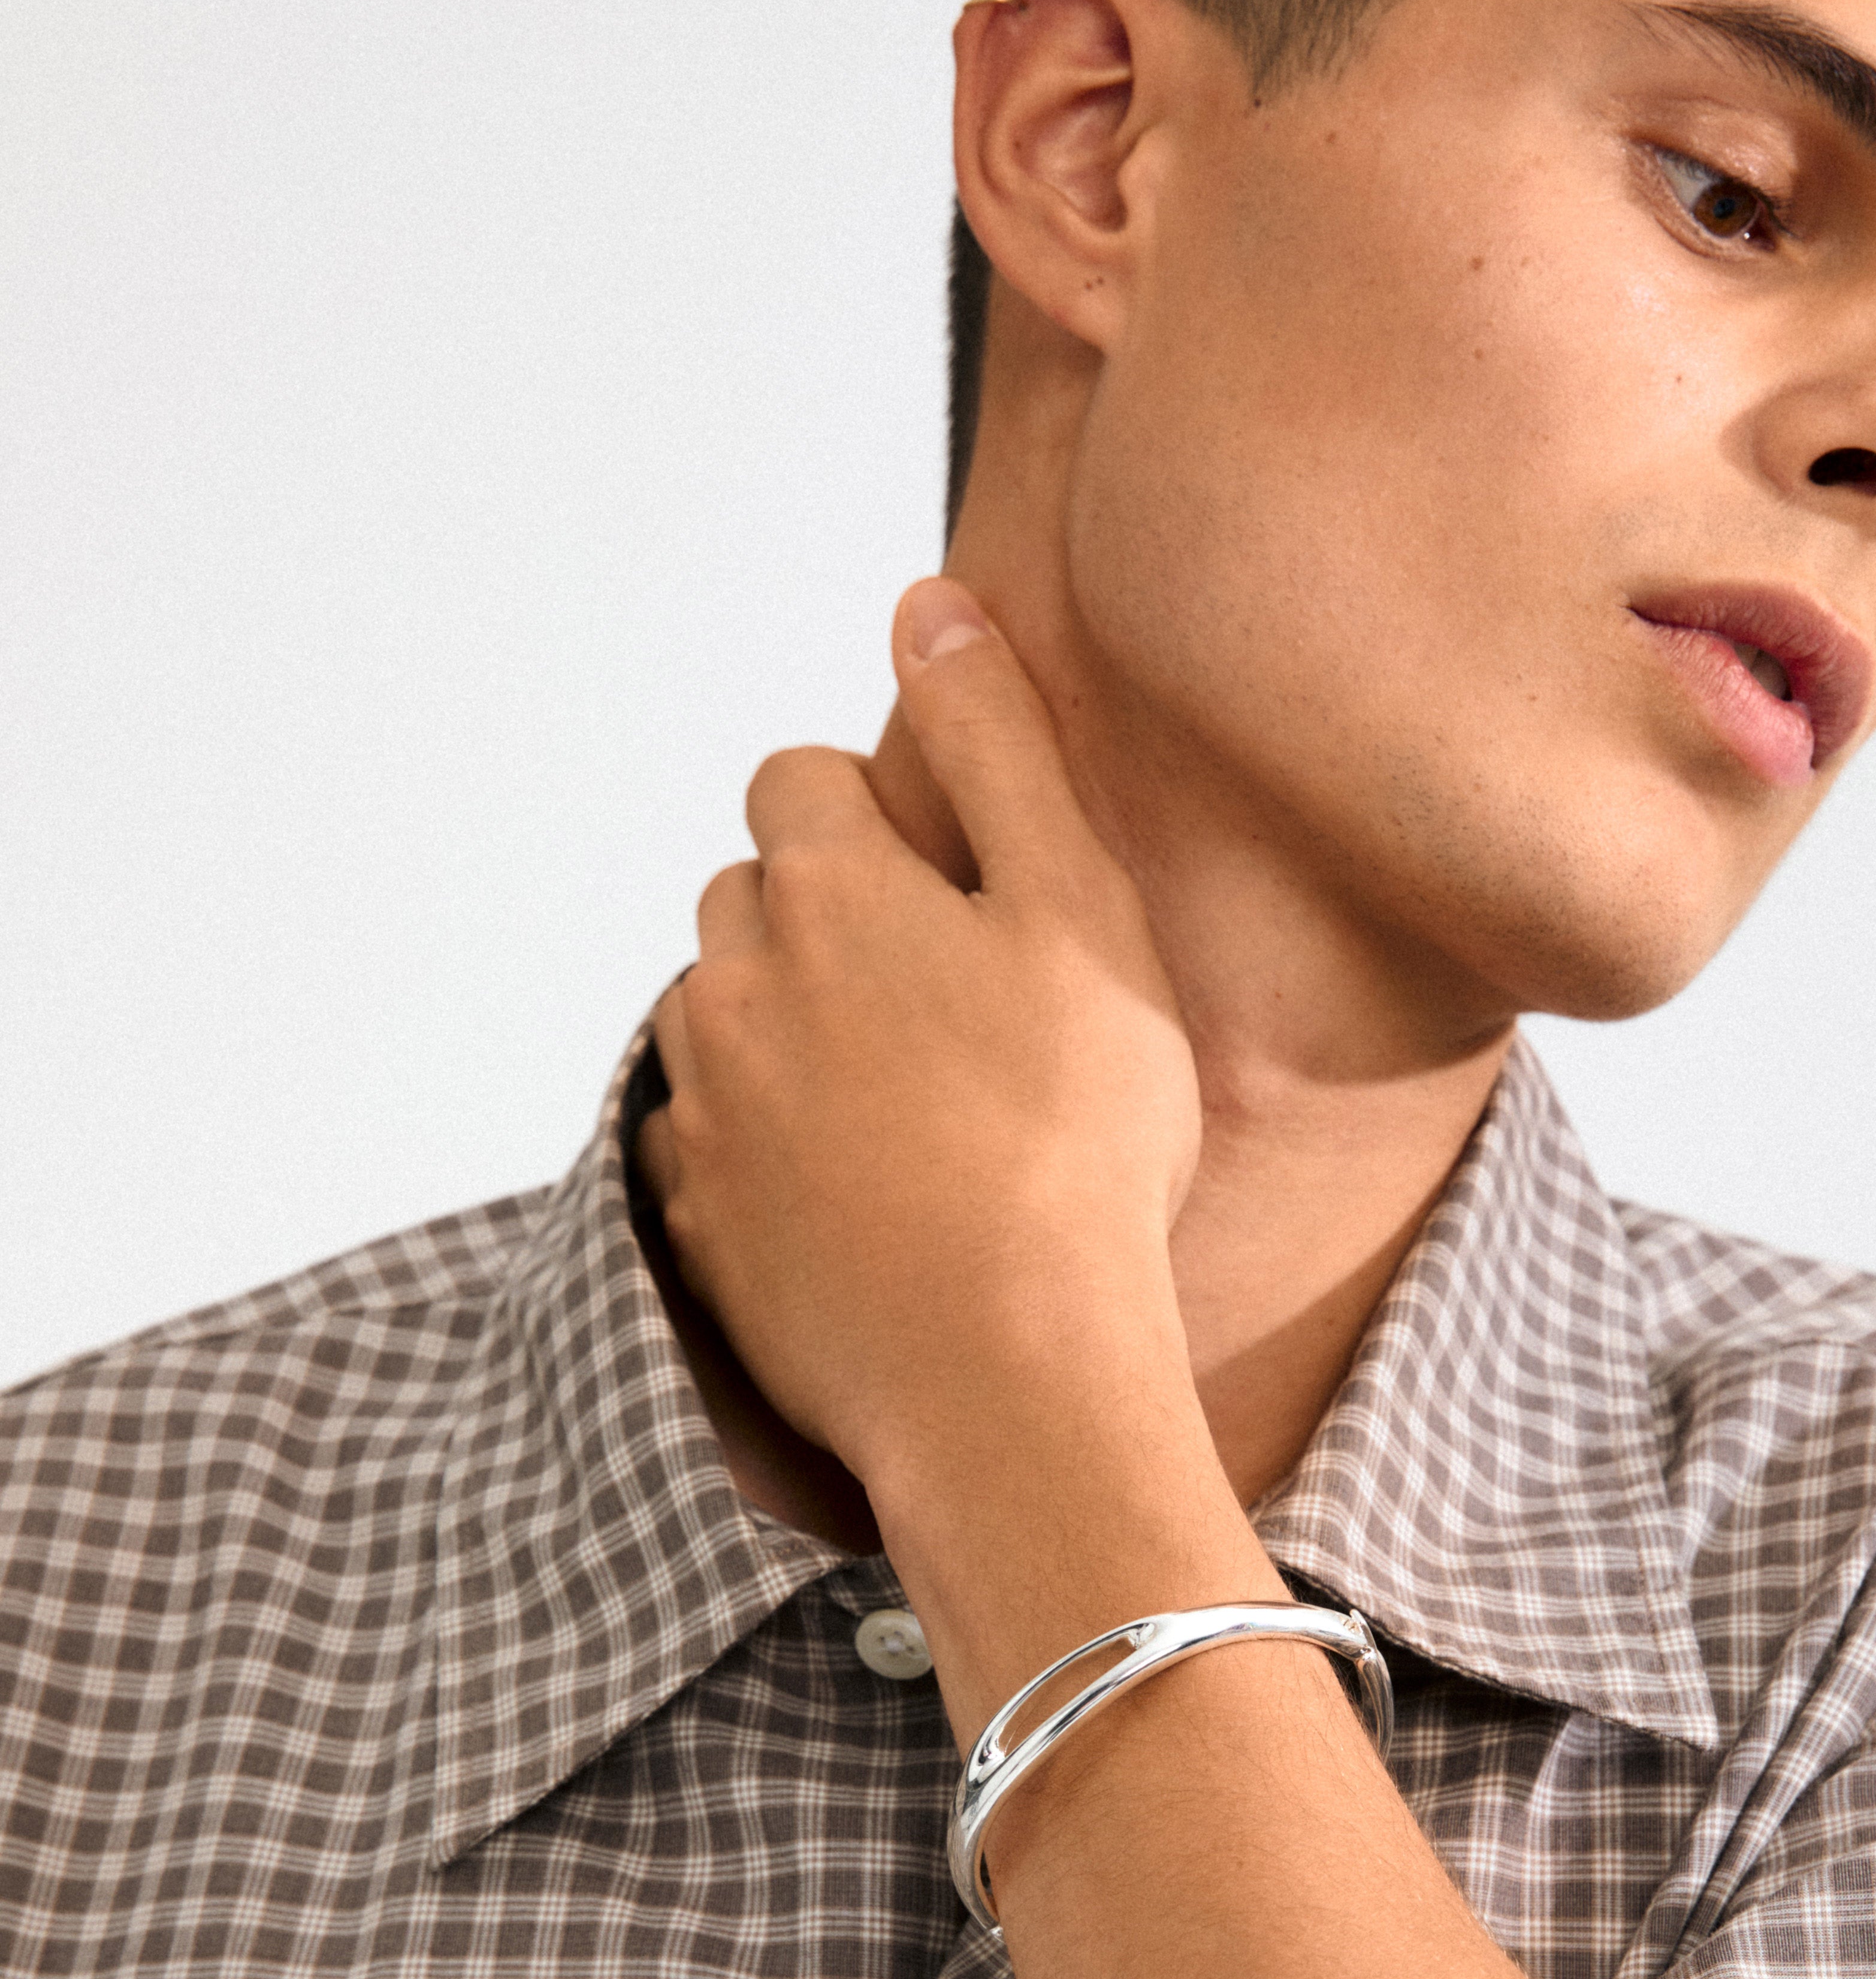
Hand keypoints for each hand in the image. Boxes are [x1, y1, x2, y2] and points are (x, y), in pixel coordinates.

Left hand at [639, 578, 1203, 1507]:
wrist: (1007, 1371)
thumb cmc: (1074, 1138)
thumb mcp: (1075, 909)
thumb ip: (998, 745)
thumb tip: (927, 607)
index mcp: (825, 891)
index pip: (798, 780)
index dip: (876, 816)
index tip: (953, 891)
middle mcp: (732, 985)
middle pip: (751, 895)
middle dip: (827, 916)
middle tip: (951, 1003)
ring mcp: (702, 1112)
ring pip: (726, 1017)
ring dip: (795, 1029)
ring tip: (916, 1107)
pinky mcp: (697, 1223)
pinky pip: (710, 1140)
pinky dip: (768, 1142)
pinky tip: (865, 1192)